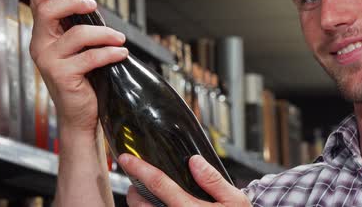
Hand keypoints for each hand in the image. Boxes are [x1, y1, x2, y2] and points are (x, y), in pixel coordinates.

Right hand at [29, 0, 128, 134]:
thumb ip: (82, 31)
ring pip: (78, 35)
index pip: (40, 5)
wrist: (81, 115)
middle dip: (75, 3)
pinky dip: (110, 53)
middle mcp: (40, 46)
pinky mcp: (62, 75)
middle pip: (50, 11)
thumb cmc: (84, 80)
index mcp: (44, 36)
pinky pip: (91, 57)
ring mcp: (48, 61)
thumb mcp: (80, 51)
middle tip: (95, 6)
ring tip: (120, 40)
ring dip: (105, 35)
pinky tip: (121, 54)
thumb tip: (94, 9)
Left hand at [118, 154, 251, 206]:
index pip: (159, 184)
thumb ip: (213, 180)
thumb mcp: (234, 200)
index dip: (140, 169)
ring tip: (149, 196)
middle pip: (140, 204)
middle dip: (134, 190)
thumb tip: (194, 161)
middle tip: (140, 181)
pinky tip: (159, 206)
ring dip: (140, 203)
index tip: (127, 159)